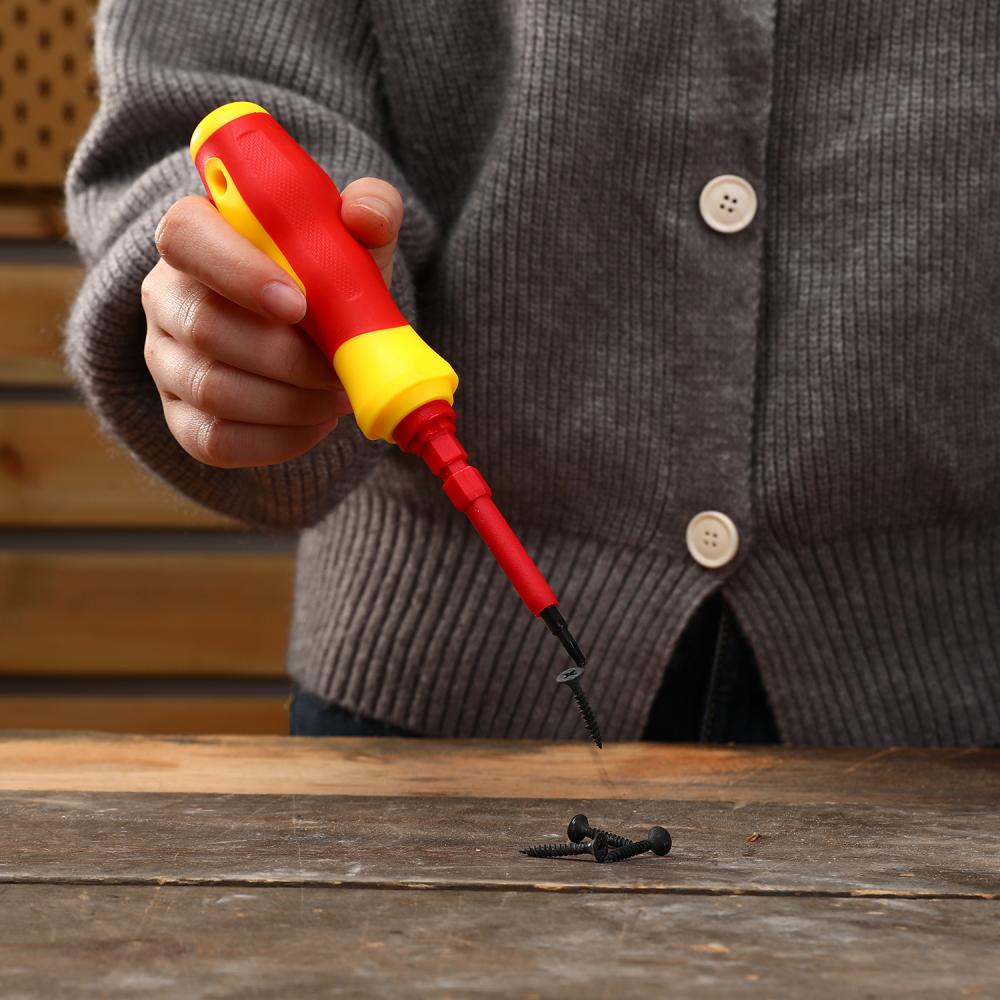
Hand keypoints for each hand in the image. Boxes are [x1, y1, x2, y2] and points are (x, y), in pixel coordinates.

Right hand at [141, 178, 403, 467]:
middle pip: (205, 327)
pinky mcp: (180, 417)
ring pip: (212, 389)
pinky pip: (214, 440)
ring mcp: (165, 360)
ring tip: (336, 395)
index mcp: (197, 236)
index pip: (185, 237)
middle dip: (288, 357)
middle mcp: (167, 296)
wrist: (315, 336)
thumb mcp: (351, 238)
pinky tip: (315, 424)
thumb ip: (369, 210)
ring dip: (290, 401)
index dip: (237, 271)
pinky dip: (277, 439)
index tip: (299, 304)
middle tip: (340, 369)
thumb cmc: (325, 278)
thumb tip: (366, 216)